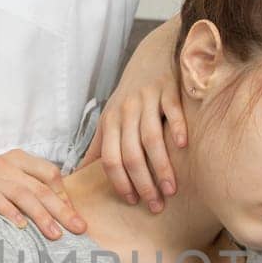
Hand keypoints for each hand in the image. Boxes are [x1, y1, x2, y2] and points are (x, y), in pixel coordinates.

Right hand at [0, 151, 86, 241]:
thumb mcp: (8, 184)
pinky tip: (22, 228)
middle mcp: (6, 164)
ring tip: (55, 235)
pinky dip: (11, 214)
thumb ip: (30, 191)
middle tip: (79, 228)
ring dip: (42, 216)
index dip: (65, 196)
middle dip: (62, 210)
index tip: (74, 217)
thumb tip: (63, 215)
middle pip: (42, 187)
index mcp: (19, 159)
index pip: (50, 174)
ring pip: (24, 195)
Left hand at [77, 24, 186, 210]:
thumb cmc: (130, 96)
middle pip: (131, 154)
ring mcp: (147, 100)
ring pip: (151, 138)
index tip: (133, 201)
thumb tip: (78, 175)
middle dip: (142, 183)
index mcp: (110, 122)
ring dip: (161, 166)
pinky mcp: (168, 89)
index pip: (110, 159)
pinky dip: (178, 129)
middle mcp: (126, 111)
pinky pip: (173, 112)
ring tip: (171, 189)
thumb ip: (98, 148)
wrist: (153, 57)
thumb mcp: (109, 119)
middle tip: (155, 205)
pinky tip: (183, 148)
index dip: (120, 182)